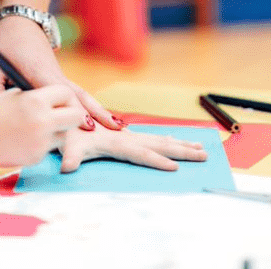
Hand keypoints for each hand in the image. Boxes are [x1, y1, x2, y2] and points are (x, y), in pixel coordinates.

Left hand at [0, 15, 123, 129]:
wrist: (22, 19)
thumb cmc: (6, 41)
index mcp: (38, 71)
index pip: (59, 93)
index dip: (73, 109)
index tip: (86, 126)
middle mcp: (54, 74)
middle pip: (79, 95)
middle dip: (96, 113)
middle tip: (116, 130)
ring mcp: (59, 75)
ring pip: (82, 94)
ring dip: (99, 109)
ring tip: (119, 126)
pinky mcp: (59, 76)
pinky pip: (78, 92)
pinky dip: (91, 105)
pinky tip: (103, 118)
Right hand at [0, 84, 83, 168]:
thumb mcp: (16, 94)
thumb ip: (39, 97)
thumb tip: (59, 100)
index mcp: (36, 100)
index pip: (65, 93)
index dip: (63, 96)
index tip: (59, 99)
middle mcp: (42, 121)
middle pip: (76, 117)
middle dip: (71, 115)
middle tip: (61, 114)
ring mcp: (40, 142)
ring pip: (64, 134)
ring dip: (57, 130)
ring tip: (36, 126)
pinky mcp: (36, 157)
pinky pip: (49, 148)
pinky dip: (43, 143)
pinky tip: (25, 138)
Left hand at [58, 123, 207, 172]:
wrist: (66, 102)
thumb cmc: (66, 126)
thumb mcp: (67, 142)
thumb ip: (69, 154)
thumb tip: (67, 167)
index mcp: (115, 142)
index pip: (140, 153)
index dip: (156, 160)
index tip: (175, 168)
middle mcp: (125, 137)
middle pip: (159, 144)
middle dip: (182, 150)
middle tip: (204, 155)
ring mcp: (127, 136)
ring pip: (159, 141)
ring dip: (180, 144)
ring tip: (200, 148)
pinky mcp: (125, 136)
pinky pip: (151, 140)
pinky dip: (166, 141)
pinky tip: (174, 141)